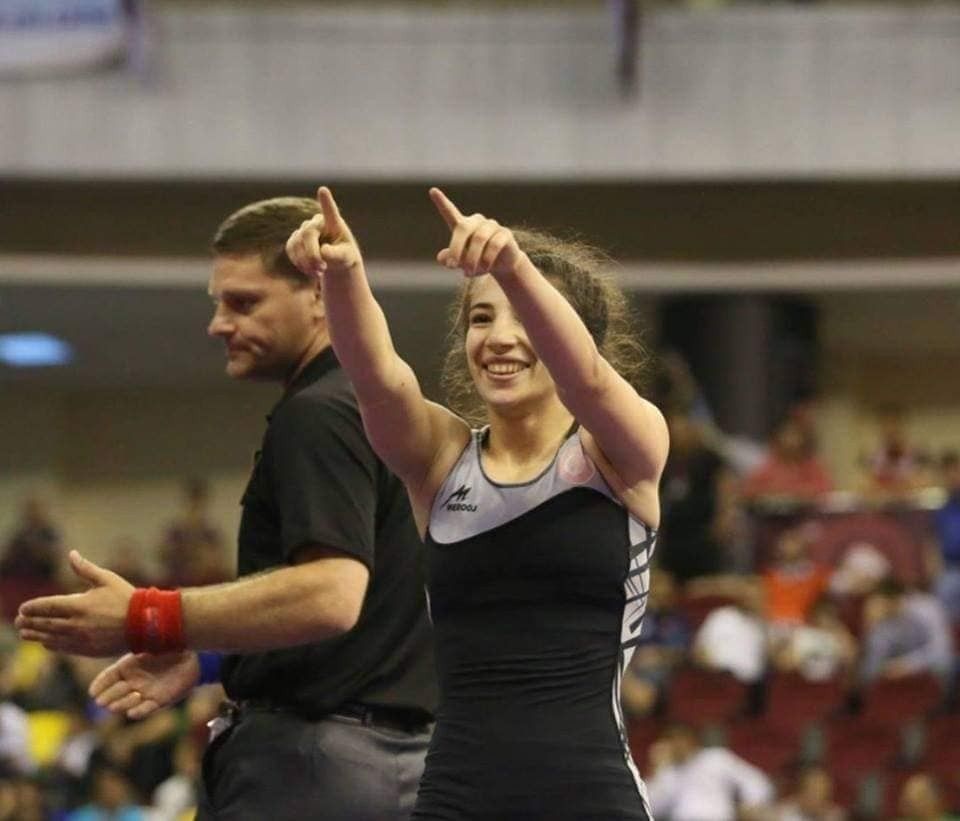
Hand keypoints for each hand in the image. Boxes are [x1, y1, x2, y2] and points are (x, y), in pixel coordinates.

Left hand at [15, 550, 133, 656]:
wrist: (145, 623)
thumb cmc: (126, 598)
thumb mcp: (107, 579)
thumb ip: (85, 569)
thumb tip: (71, 554)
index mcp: (80, 605)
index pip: (47, 607)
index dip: (32, 608)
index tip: (22, 608)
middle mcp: (77, 624)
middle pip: (45, 624)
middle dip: (29, 622)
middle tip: (18, 621)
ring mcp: (81, 639)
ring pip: (51, 638)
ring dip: (36, 635)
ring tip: (25, 633)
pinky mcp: (87, 650)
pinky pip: (63, 648)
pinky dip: (51, 645)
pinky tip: (45, 642)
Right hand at [90, 651, 199, 718]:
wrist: (192, 656)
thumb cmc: (169, 647)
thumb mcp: (151, 643)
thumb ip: (139, 642)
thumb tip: (125, 632)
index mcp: (127, 667)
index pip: (107, 677)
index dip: (100, 685)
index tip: (93, 692)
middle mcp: (132, 682)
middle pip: (112, 694)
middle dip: (108, 697)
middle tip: (107, 698)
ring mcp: (144, 692)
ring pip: (125, 704)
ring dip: (122, 704)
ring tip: (126, 699)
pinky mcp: (159, 700)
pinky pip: (146, 709)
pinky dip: (138, 712)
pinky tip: (132, 712)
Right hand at [285, 186, 362, 278]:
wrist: (334, 261)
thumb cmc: (344, 256)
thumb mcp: (346, 258)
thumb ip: (336, 255)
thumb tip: (323, 251)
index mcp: (334, 223)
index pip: (330, 211)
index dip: (326, 202)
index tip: (323, 190)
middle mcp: (317, 222)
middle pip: (307, 234)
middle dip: (312, 254)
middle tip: (322, 269)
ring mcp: (304, 229)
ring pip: (297, 243)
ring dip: (306, 261)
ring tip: (319, 272)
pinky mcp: (295, 239)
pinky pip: (291, 250)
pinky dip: (299, 262)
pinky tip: (310, 270)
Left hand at [429, 187, 525, 277]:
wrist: (502, 264)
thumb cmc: (477, 260)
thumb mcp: (461, 262)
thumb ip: (450, 259)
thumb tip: (442, 258)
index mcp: (463, 226)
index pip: (450, 212)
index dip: (442, 202)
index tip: (433, 191)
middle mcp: (477, 222)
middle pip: (462, 228)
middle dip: (456, 248)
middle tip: (452, 267)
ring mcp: (492, 226)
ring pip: (479, 239)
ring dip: (472, 258)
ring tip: (469, 273)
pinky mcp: (505, 234)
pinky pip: (494, 245)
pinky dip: (486, 259)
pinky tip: (484, 269)